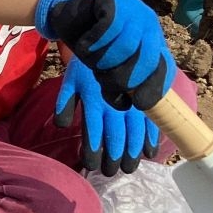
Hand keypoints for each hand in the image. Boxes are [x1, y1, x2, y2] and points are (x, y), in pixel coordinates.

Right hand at [35, 0, 174, 110]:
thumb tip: (127, 105)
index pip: (164, 68)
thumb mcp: (105, 68)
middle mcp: (149, 25)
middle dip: (121, 77)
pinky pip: (109, 28)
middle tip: (100, 76)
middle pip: (146, 61)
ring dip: (102, 59)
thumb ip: (117, 83)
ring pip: (126, 46)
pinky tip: (84, 42)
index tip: (139, 104)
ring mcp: (133, 9)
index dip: (153, 88)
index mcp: (152, 43)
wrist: (66, 16)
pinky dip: (93, 42)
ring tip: (88, 56)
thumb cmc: (89, 44)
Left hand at [55, 58, 158, 175]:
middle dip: (113, 158)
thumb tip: (61, 126)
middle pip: (115, 138)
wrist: (111, 39)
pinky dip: (151, 138)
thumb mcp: (70, 81)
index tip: (92, 167)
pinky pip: (150, 122)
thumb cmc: (86, 66)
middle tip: (111, 173)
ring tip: (128, 168)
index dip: (93, 153)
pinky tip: (149, 153)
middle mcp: (115, 105)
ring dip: (132, 153)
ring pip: (134, 134)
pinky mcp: (145, 98)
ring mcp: (132, 103)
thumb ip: (64, 103)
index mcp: (94, 102)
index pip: (93, 134)